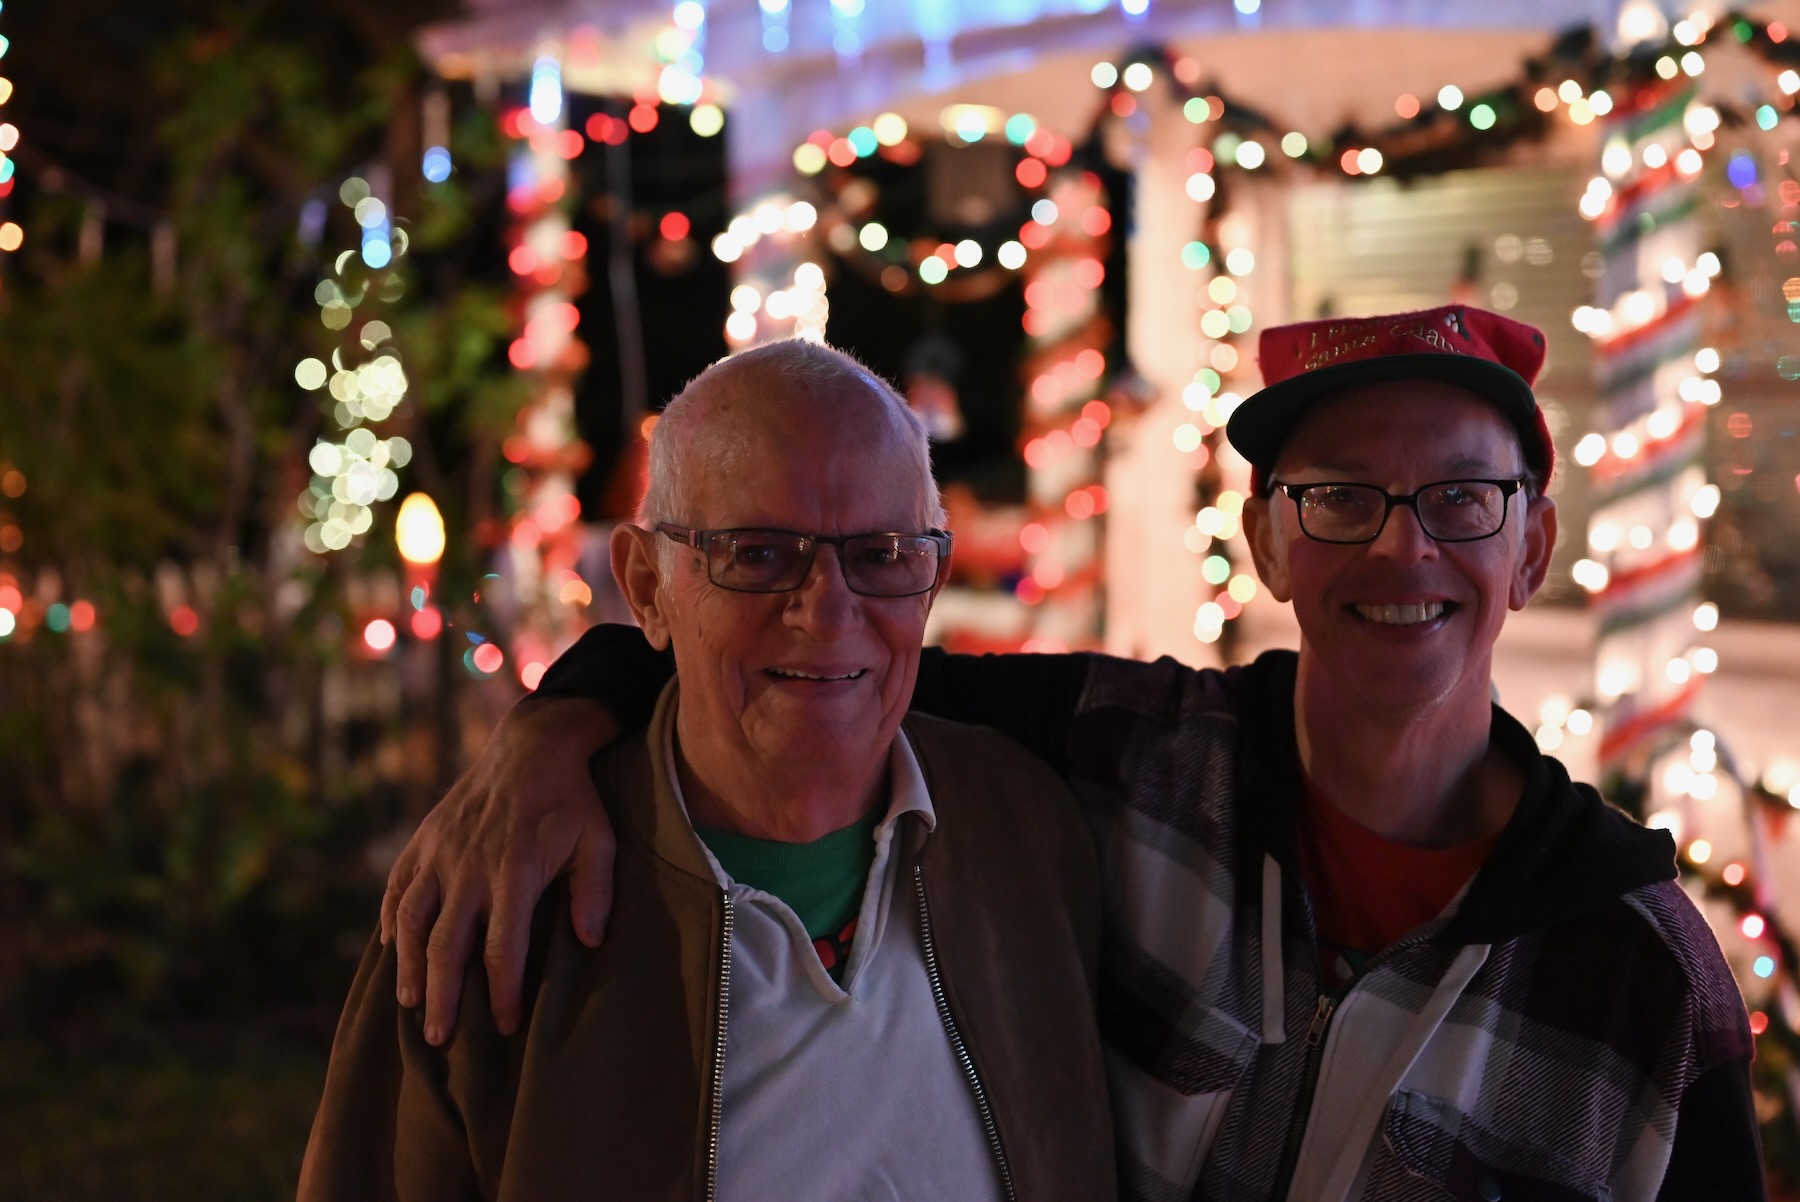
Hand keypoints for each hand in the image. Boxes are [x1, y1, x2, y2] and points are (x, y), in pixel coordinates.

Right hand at [380, 695, 620, 1043]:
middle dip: (442, 996)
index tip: (505, 1025)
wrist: (532, 745)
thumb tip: (589, 940)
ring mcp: (440, 852)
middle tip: (438, 1039)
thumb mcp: (598, 840)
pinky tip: (392, 949)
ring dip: (408, 966)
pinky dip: (391, 920)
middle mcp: (468, 866)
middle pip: (447, 945)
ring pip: (412, 919)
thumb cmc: (571, 801)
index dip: (502, 992)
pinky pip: (398, 886)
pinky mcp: (424, 840)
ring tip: (410, 1003)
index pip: (502, 947)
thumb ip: (595, 890)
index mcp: (513, 871)